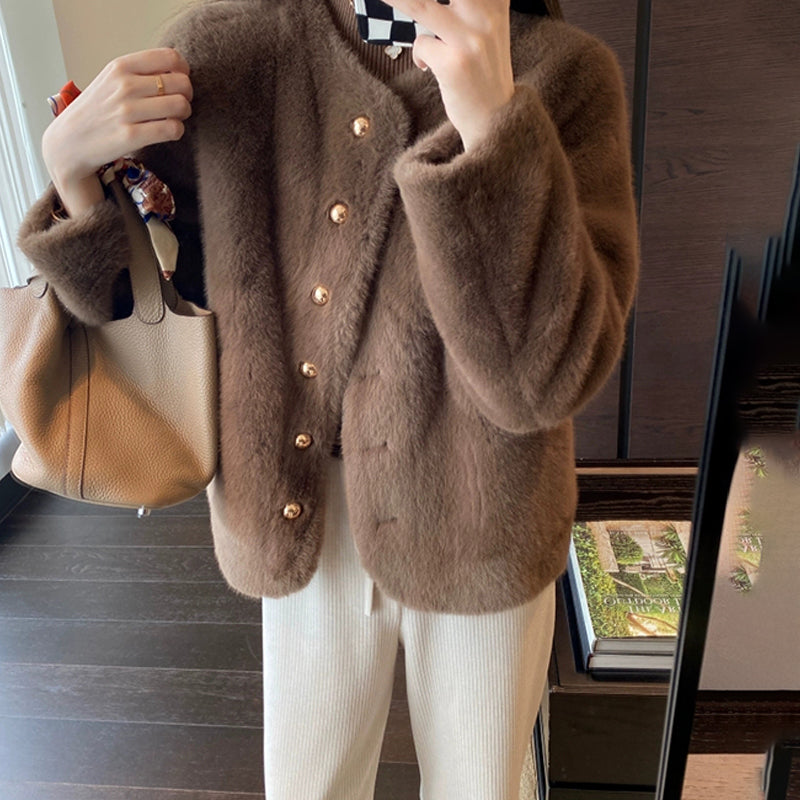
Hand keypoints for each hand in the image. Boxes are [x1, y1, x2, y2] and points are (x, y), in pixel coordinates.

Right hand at [42, 48, 192, 214]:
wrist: (70, 141)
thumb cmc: (97, 110)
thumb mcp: (111, 79)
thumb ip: (140, 71)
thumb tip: (178, 68)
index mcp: (121, 66)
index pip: (170, 57)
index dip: (183, 71)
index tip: (179, 81)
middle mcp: (124, 85)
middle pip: (181, 83)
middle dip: (187, 95)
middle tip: (177, 104)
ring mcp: (128, 111)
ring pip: (181, 106)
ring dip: (183, 114)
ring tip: (172, 118)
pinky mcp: (132, 136)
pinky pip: (173, 129)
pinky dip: (177, 131)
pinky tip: (166, 131)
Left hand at [380, 0, 514, 150]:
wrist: (496, 121)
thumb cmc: (484, 72)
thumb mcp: (486, 28)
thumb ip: (467, 6)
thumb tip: (422, 6)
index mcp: (495, 1)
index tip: (435, 2)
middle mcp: (486, 14)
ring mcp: (470, 38)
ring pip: (421, 5)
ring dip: (397, 2)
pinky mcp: (454, 63)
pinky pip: (421, 45)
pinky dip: (421, 55)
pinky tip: (431, 66)